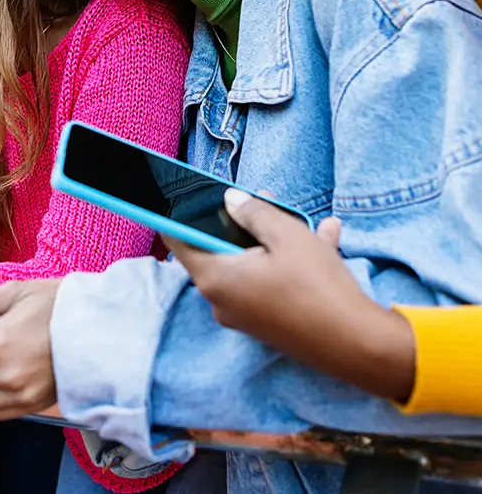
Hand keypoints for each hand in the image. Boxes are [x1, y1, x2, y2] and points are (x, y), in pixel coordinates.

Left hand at [166, 190, 414, 400]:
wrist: (360, 346)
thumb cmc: (316, 285)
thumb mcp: (286, 235)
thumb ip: (252, 211)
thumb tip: (229, 199)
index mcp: (215, 278)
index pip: (178, 241)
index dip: (181, 213)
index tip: (188, 193)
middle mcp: (222, 300)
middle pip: (219, 248)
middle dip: (241, 221)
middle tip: (264, 199)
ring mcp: (245, 315)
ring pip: (251, 263)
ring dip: (273, 238)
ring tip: (302, 217)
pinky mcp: (268, 322)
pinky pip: (270, 281)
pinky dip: (289, 260)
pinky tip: (326, 236)